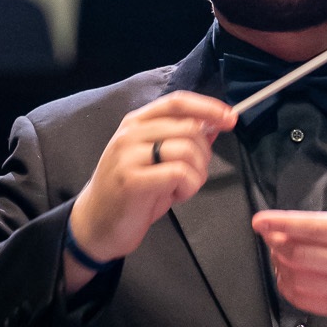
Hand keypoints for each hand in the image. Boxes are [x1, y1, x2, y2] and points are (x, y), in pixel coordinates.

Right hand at [65, 90, 236, 292]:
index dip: (208, 107)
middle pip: (188, 127)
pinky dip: (189, 186)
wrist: (96, 225)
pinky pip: (179, 172)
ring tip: (184, 187)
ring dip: (197, 173)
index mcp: (136, 122)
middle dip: (204, 152)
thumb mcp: (157, 160)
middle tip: (196, 173)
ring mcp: (128, 156)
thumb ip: (181, 140)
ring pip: (186, 149)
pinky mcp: (132, 180)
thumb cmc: (131, 192)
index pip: (177, 102)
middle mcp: (130, 133)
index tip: (230, 118)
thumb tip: (214, 124)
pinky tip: (177, 196)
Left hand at [251, 140, 326, 326]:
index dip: (283, 222)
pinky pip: (309, 303)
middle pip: (299, 254)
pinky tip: (288, 277)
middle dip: (276, 242)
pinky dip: (290, 290)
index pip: (315, 228)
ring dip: (280, 265)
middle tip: (268, 231)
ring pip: (300, 279)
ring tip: (276, 251)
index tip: (260, 219)